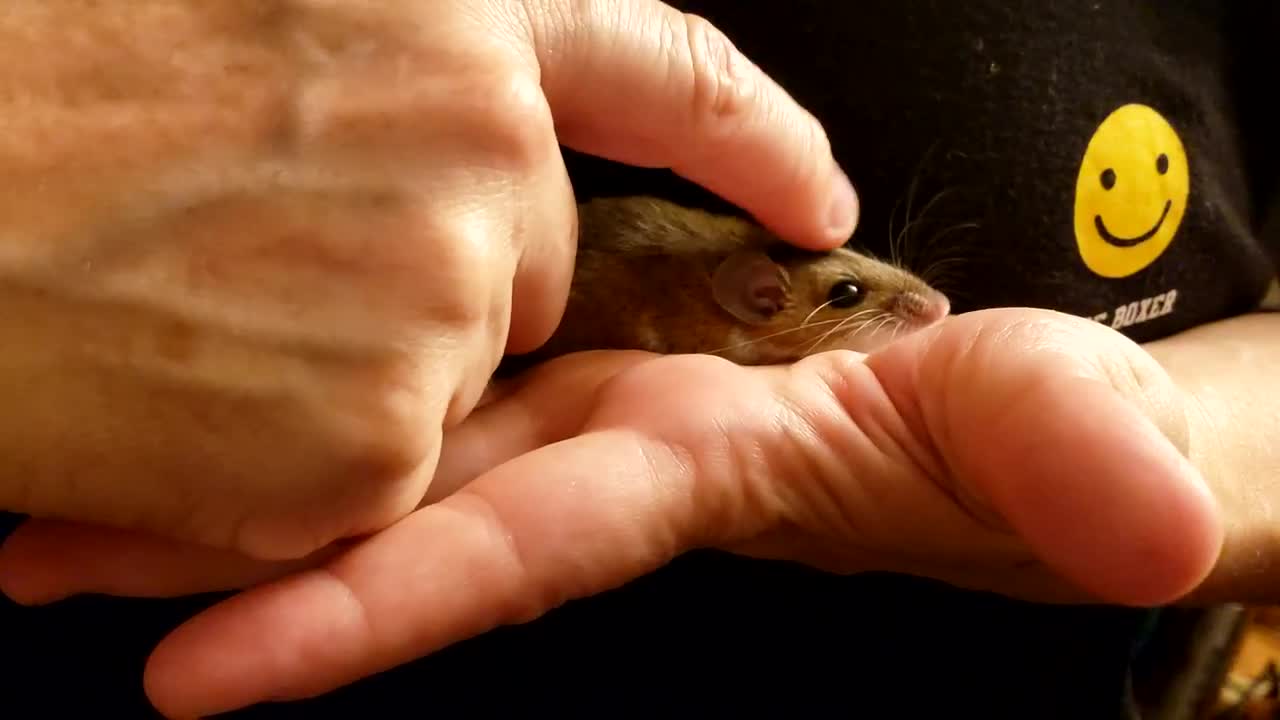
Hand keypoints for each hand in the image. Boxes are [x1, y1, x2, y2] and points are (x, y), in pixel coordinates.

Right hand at [0, 1, 854, 558]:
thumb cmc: (31, 72)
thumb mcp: (251, 16)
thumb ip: (397, 70)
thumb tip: (459, 139)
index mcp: (442, 14)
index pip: (662, 68)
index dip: (752, 131)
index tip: (816, 195)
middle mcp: (472, 148)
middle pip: (529, 268)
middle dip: (431, 280)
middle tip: (254, 242)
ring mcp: (432, 299)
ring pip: (444, 380)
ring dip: (336, 368)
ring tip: (182, 301)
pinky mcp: (370, 442)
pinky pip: (369, 474)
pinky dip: (279, 456)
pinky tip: (175, 384)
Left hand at [0, 307, 1222, 716]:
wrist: (993, 422)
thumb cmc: (1024, 443)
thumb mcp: (1046, 436)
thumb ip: (1065, 457)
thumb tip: (1144, 518)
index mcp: (693, 475)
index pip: (512, 550)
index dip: (372, 608)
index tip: (196, 672)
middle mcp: (607, 444)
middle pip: (393, 500)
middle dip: (224, 544)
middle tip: (43, 549)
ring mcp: (586, 394)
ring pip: (387, 427)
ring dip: (240, 460)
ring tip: (72, 480)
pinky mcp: (587, 344)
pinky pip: (439, 353)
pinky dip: (335, 372)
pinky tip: (239, 373)